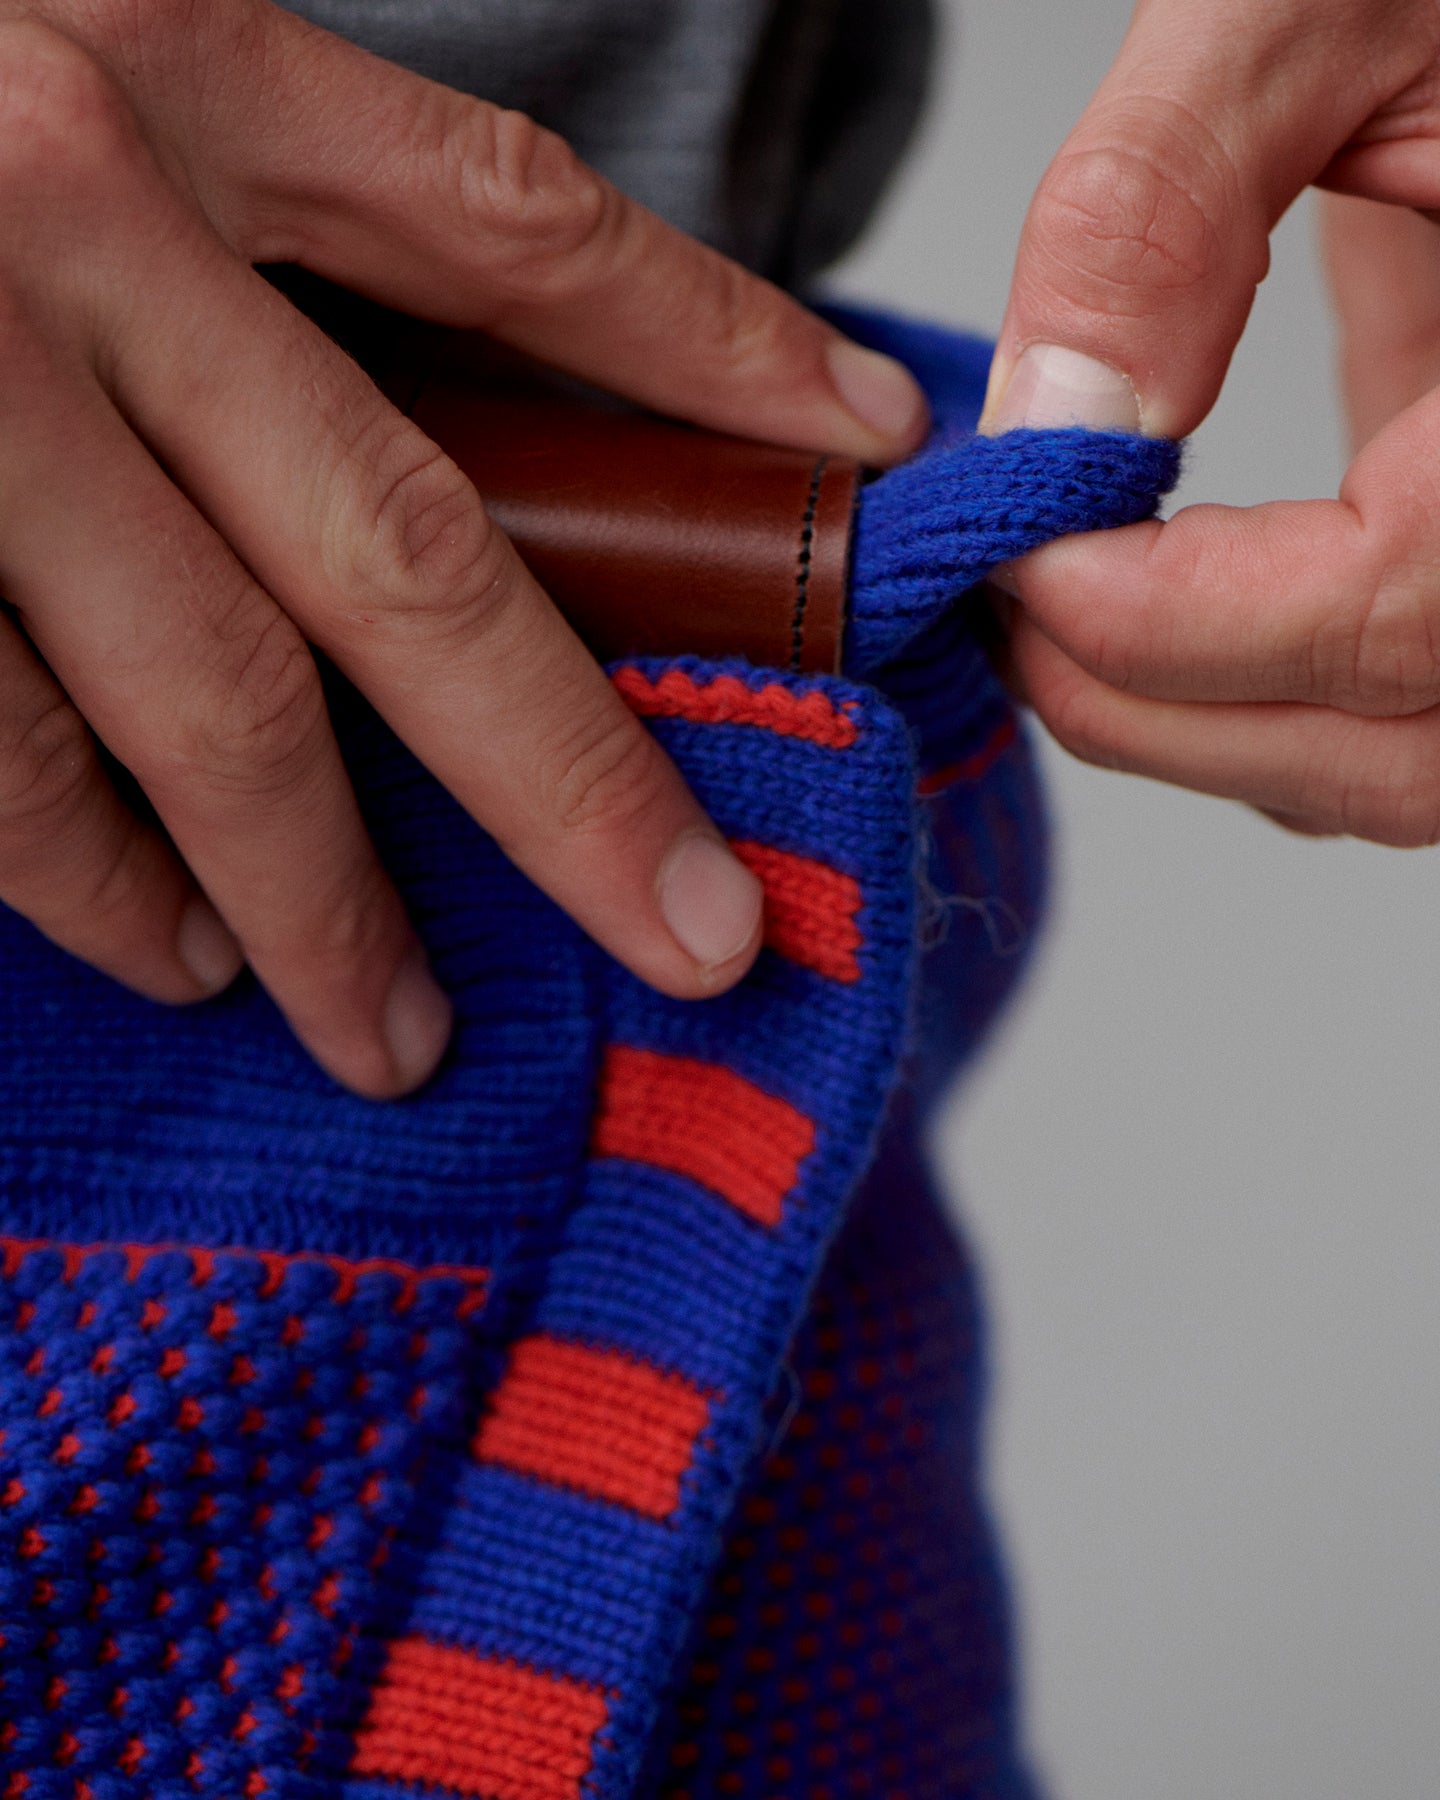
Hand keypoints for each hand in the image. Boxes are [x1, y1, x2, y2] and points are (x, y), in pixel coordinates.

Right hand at [0, 0, 926, 1096]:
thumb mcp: (73, 61)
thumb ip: (262, 223)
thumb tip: (473, 426)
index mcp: (167, 65)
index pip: (521, 232)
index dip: (714, 348)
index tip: (860, 457)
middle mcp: (61, 211)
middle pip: (407, 549)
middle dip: (568, 774)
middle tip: (696, 936)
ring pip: (192, 697)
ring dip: (317, 892)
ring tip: (399, 1024)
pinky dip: (86, 879)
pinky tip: (174, 954)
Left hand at [979, 0, 1439, 846]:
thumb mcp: (1328, 2)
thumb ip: (1164, 205)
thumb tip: (1052, 417)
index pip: (1396, 605)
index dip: (1172, 621)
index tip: (1018, 558)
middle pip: (1396, 750)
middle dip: (1159, 707)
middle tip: (1008, 612)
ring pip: (1404, 764)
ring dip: (1208, 725)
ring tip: (1061, 614)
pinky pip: (1413, 708)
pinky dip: (1278, 693)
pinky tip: (1176, 600)